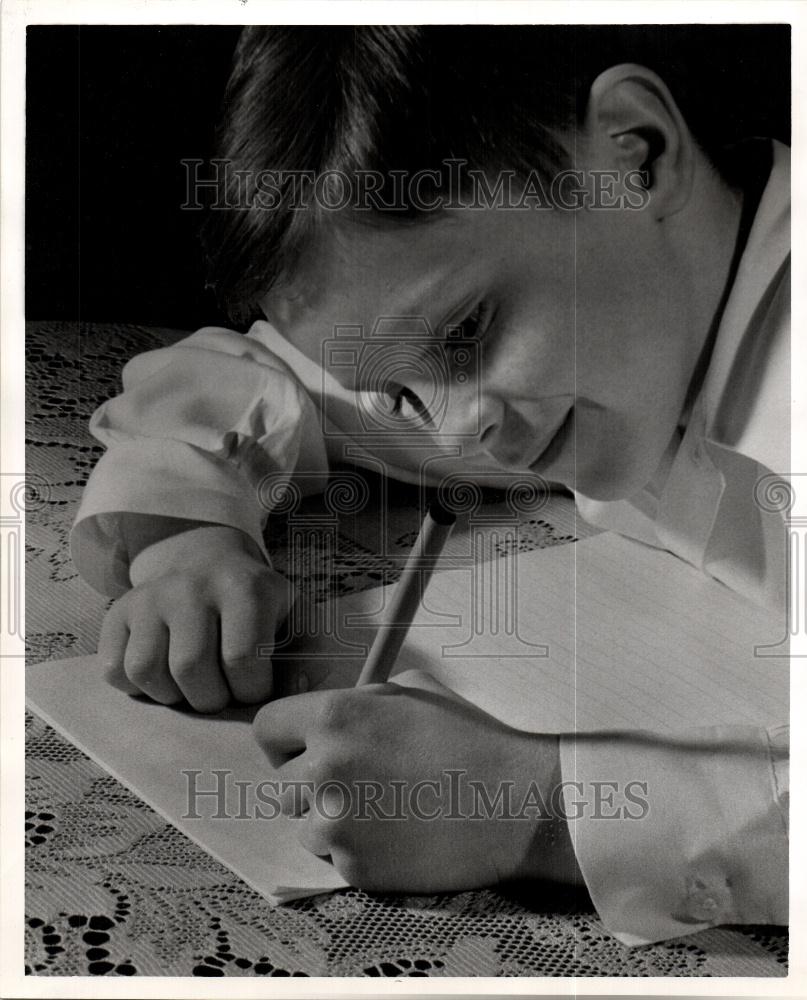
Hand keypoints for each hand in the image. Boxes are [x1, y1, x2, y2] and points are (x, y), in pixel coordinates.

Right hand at [98, 525, 292, 711]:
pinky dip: (137, 689)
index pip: (241, 660)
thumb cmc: (256, 604)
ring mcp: (149, 597)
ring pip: (147, 671)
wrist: (206, 560)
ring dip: (172, 697)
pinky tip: (164, 677)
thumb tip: (298, 691)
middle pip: (191, 669)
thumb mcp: (293, 617)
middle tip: (222, 693)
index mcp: (244, 587)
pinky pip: (115, 670)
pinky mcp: (118, 612)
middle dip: (211, 699)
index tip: (255, 690)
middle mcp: (191, 586)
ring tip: (193, 687)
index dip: (250, 691)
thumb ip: (308, 655)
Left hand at [253, 680, 581, 892]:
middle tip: (357, 784)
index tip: (302, 751)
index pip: (266, 729)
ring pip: (305, 826)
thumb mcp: (413, 691)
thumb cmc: (469, 738)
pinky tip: (402, 836)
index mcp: (333, 716)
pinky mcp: (354, 868)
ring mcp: (335, 822)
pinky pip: (337, 859)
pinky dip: (361, 852)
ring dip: (333, 822)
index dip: (284, 741)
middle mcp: (323, 768)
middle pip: (280, 785)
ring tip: (386, 810)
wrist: (513, 800)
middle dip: (311, 785)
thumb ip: (361, 701)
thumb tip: (336, 712)